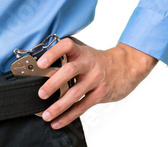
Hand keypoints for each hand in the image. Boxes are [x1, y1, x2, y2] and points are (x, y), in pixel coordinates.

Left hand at [36, 36, 156, 129]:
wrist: (127, 66)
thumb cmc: (100, 61)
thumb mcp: (86, 53)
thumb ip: (68, 59)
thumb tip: (43, 70)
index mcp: (82, 52)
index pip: (66, 46)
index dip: (52, 53)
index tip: (40, 63)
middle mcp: (89, 64)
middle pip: (69, 71)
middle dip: (53, 84)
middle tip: (41, 94)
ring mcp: (95, 79)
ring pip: (75, 93)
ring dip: (58, 106)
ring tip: (46, 114)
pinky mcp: (100, 94)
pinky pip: (82, 107)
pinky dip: (68, 116)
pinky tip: (58, 122)